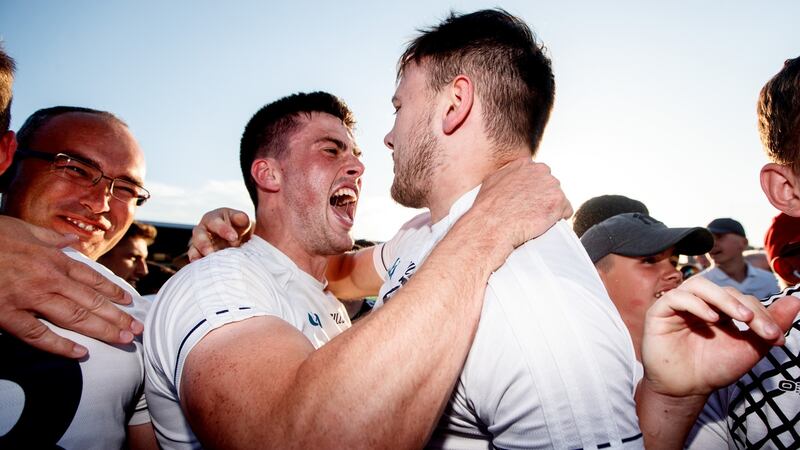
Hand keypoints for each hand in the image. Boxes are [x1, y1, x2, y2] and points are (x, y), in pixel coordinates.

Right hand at [0, 216, 141, 357]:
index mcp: (53, 259)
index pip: (92, 278)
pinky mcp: (8, 315)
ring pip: (74, 317)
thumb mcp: (24, 229)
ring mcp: (29, 298)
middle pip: (91, 301)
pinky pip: (38, 334)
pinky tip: (80, 353)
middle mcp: (48, 279)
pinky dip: (60, 346)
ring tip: (123, 340)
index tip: (130, 302)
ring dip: (102, 330)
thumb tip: (71, 242)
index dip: (114, 291)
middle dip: (117, 316)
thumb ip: (50, 239)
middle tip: (137, 329)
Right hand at [187, 208, 252, 261]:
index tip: (234, 237)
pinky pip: (194, 259)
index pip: (215, 222)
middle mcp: (203, 229)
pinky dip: (197, 263)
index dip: (223, 229)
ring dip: (197, 255)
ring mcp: (199, 243)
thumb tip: (242, 217)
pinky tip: (200, 269)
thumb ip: (241, 219)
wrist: (236, 238)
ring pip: (193, 248)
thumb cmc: (238, 227)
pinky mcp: (199, 255)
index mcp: (213, 218)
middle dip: (204, 244)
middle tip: (211, 252)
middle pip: (199, 235)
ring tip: (204, 263)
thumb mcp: (241, 221)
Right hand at [471, 158, 571, 250]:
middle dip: (544, 198)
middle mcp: (540, 171)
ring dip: (551, 208)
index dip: (535, 190)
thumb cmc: (489, 208)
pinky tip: (545, 224)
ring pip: (558, 198)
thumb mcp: (492, 181)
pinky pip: (566, 211)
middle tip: (531, 212)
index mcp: (525, 164)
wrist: (493, 225)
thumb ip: (507, 174)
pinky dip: (558, 219)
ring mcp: (551, 185)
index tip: (528, 200)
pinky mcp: (559, 202)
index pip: (539, 174)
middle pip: (550, 185)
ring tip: (535, 219)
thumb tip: (509, 178)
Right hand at [641, 276, 799, 396]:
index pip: (742, 300)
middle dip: (745, 307)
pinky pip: (676, 297)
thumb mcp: (749, 348)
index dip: (761, 314)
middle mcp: (699, 303)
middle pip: (724, 290)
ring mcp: (678, 305)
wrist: (687, 389)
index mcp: (719, 309)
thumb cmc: (714, 368)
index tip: (776, 338)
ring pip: (699, 285)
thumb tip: (796, 301)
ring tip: (740, 317)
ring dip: (723, 299)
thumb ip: (770, 325)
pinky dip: (696, 304)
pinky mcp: (659, 311)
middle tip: (759, 328)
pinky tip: (712, 319)